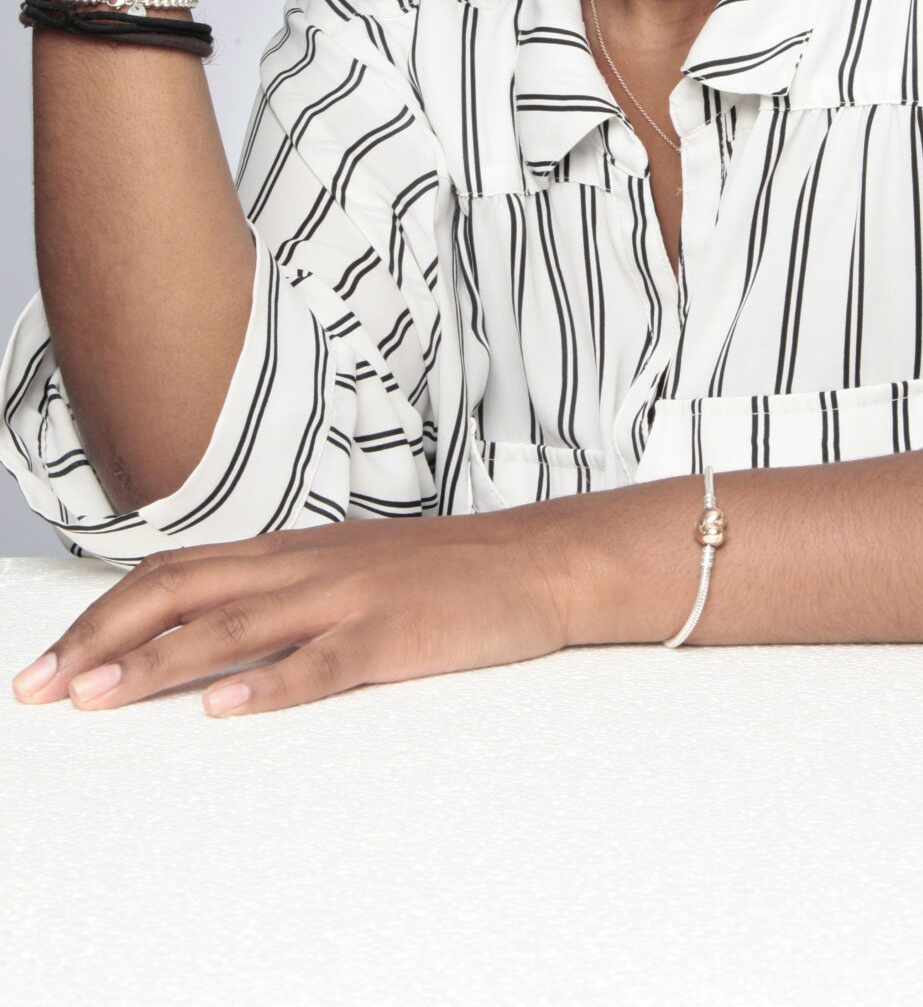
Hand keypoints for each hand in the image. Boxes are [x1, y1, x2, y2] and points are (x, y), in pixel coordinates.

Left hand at [10, 513, 574, 716]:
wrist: (538, 560)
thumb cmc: (445, 572)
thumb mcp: (349, 565)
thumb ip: (281, 588)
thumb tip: (206, 625)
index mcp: (292, 550)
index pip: (173, 572)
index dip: (103, 614)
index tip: (51, 662)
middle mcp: (307, 566)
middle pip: (182, 591)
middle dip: (103, 639)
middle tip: (44, 687)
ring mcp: (349, 597)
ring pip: (235, 624)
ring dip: (160, 662)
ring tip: (100, 696)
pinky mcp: (393, 635)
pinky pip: (322, 661)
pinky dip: (270, 684)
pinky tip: (228, 707)